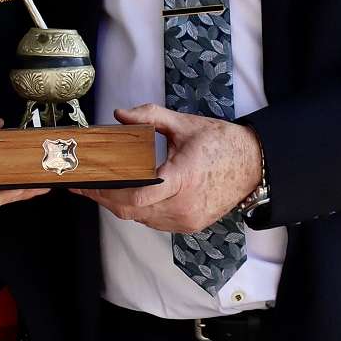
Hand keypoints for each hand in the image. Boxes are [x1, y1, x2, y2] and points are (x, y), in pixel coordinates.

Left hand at [82, 105, 261, 232]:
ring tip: (102, 188)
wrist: (255, 165)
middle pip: (130, 210)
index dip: (106, 190)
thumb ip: (149, 117)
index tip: (87, 182)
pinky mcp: (189, 225)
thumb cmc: (223, 144)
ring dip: (119, 205)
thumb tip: (120, 114)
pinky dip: (139, 210)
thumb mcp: (184, 125)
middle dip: (104, 198)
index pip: (136, 194)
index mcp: (182, 178)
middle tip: (85, 185)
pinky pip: (153, 221)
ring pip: (139, 218)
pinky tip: (129, 196)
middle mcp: (183, 205)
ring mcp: (186, 219)